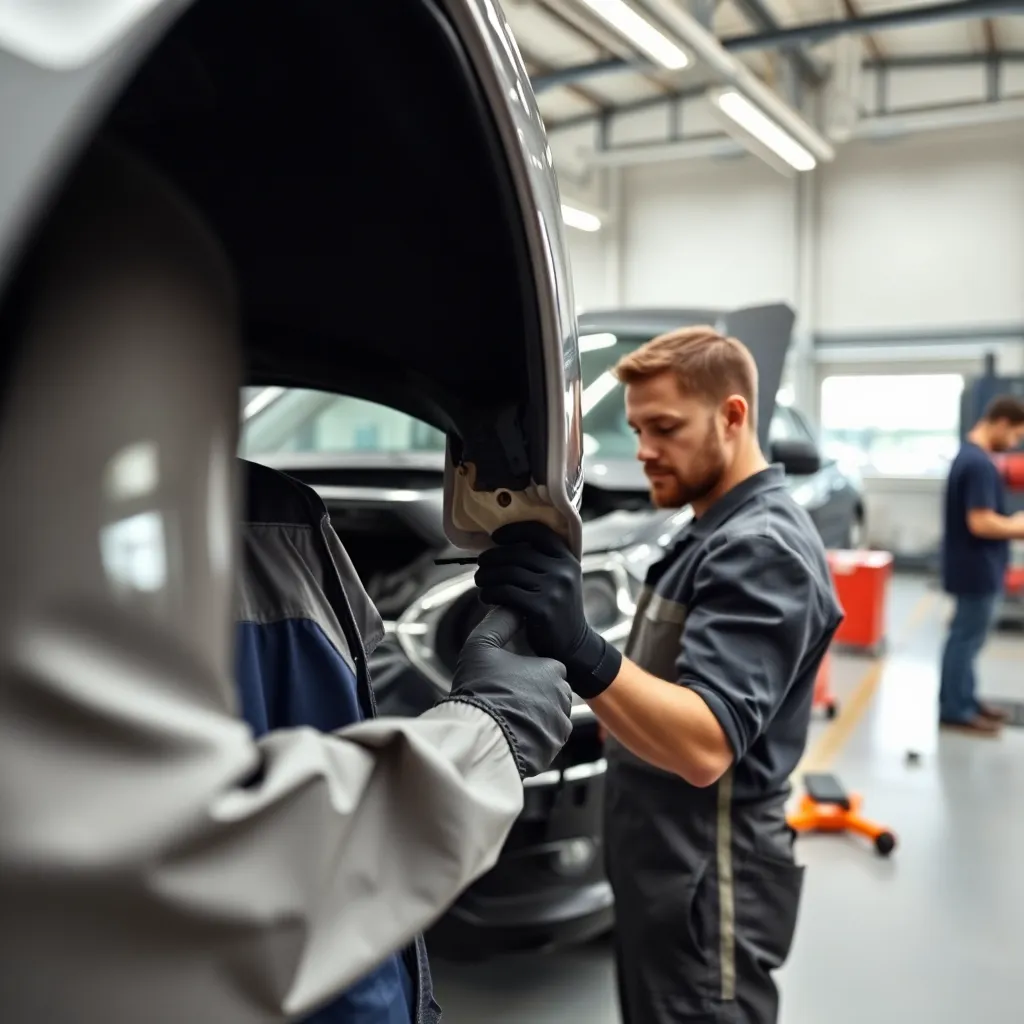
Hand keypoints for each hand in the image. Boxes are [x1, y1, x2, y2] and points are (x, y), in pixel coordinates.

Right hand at [445, 606, 572, 779]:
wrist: (481, 738)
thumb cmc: (481, 690)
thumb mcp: (482, 645)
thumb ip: (499, 622)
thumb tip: (512, 607)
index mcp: (553, 668)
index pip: (546, 665)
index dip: (524, 671)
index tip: (507, 678)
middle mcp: (564, 695)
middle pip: (549, 690)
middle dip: (532, 694)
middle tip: (505, 698)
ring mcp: (561, 724)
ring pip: (549, 714)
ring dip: (534, 716)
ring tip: (506, 718)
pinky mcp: (555, 748)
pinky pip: (546, 738)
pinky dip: (533, 736)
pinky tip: (512, 734)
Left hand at [474, 521, 621, 699]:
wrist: (574, 646)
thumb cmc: (558, 609)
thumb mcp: (559, 580)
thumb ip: (541, 562)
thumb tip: (501, 545)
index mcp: (567, 559)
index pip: (539, 532)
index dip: (514, 530)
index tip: (495, 537)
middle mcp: (563, 571)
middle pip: (517, 553)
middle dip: (492, 557)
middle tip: (480, 565)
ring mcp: (554, 590)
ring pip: (508, 573)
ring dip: (487, 576)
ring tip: (480, 581)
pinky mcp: (542, 609)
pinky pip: (506, 593)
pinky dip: (490, 593)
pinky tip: (485, 597)